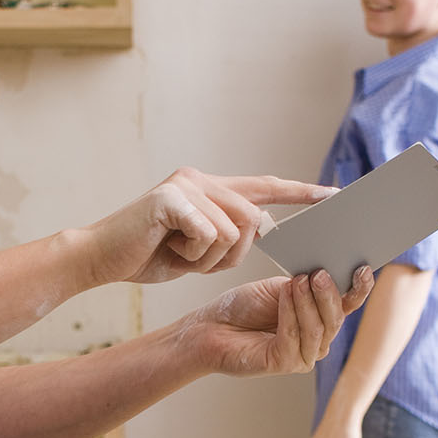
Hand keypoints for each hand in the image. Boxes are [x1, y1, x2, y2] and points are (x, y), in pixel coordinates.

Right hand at [84, 169, 329, 285]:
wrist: (100, 257)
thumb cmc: (148, 254)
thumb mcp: (200, 248)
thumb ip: (230, 234)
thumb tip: (266, 229)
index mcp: (212, 187)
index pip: (267, 186)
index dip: (303, 192)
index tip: (337, 195)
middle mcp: (202, 178)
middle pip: (254, 220)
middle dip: (232, 254)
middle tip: (195, 259)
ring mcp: (187, 184)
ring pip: (234, 231)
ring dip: (209, 257)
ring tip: (178, 251)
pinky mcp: (172, 197)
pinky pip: (209, 234)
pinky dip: (192, 253)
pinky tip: (168, 248)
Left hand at [177, 267, 370, 383]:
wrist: (213, 325)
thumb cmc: (245, 306)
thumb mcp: (281, 287)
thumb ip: (306, 284)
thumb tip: (327, 270)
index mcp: (321, 317)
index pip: (348, 304)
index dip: (359, 288)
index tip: (363, 268)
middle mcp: (318, 339)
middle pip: (335, 318)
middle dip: (328, 295)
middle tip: (319, 274)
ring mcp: (303, 355)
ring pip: (318, 329)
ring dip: (308, 303)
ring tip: (297, 281)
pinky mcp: (285, 364)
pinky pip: (294, 338)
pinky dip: (290, 314)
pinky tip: (285, 295)